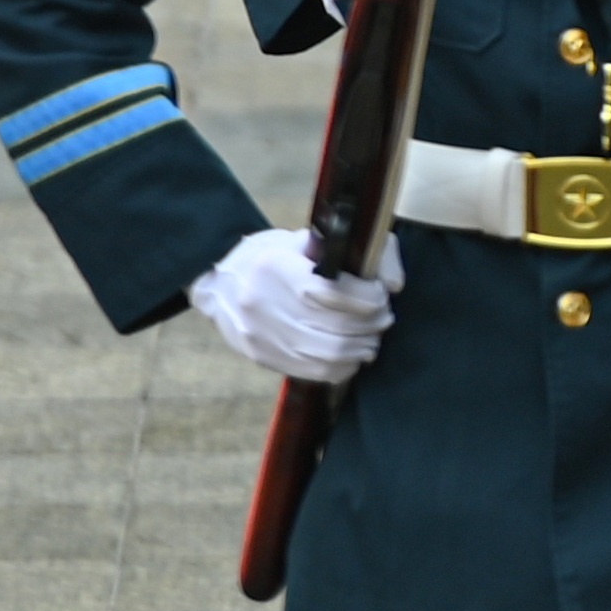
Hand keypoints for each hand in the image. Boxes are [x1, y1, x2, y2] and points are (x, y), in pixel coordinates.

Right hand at [190, 223, 394, 383]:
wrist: (218, 281)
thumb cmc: (272, 256)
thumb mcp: (307, 239)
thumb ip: (355, 251)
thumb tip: (392, 284)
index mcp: (274, 267)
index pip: (332, 293)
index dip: (367, 298)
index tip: (381, 294)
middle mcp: (261, 303)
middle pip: (335, 328)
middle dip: (371, 325)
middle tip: (383, 316)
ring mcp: (259, 334)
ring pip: (328, 355)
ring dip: (362, 348)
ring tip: (371, 335)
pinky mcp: (260, 356)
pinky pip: (313, 371)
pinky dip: (343, 365)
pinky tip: (352, 354)